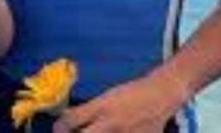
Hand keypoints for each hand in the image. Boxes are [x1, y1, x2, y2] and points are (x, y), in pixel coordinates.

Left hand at [53, 73, 186, 132]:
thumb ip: (89, 110)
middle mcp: (111, 123)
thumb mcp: (107, 97)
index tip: (59, 129)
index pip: (71, 120)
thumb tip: (68, 118)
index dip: (60, 127)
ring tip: (96, 131)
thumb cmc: (132, 93)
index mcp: (102, 107)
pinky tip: (115, 132)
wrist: (161, 95)